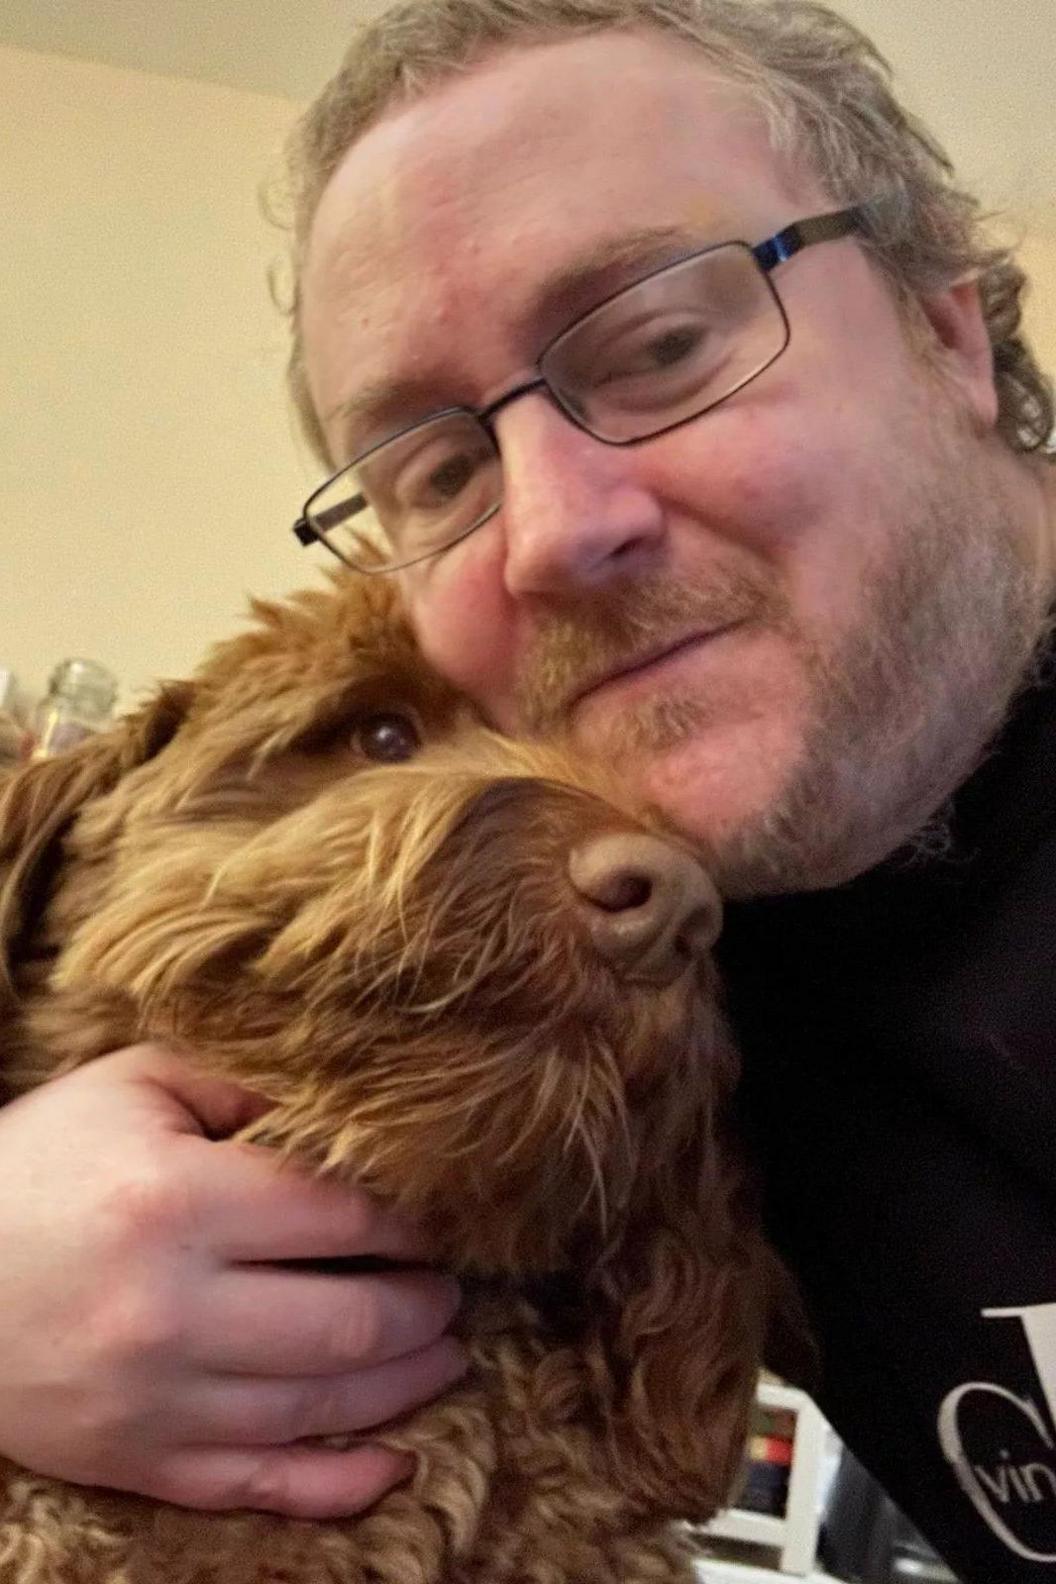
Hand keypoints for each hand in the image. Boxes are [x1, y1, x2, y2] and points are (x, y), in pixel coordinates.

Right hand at [0, 1044, 465, 1517]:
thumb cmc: (40, 1163)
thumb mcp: (134, 1087)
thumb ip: (241, 1087)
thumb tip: (344, 1120)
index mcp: (175, 1201)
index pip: (339, 1216)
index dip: (408, 1220)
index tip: (433, 1219)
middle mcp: (168, 1310)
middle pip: (349, 1322)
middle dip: (425, 1306)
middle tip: (450, 1288)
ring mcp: (152, 1400)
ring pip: (319, 1408)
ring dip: (406, 1383)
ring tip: (446, 1352)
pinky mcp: (135, 1462)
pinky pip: (256, 1488)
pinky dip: (337, 1485)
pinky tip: (392, 1463)